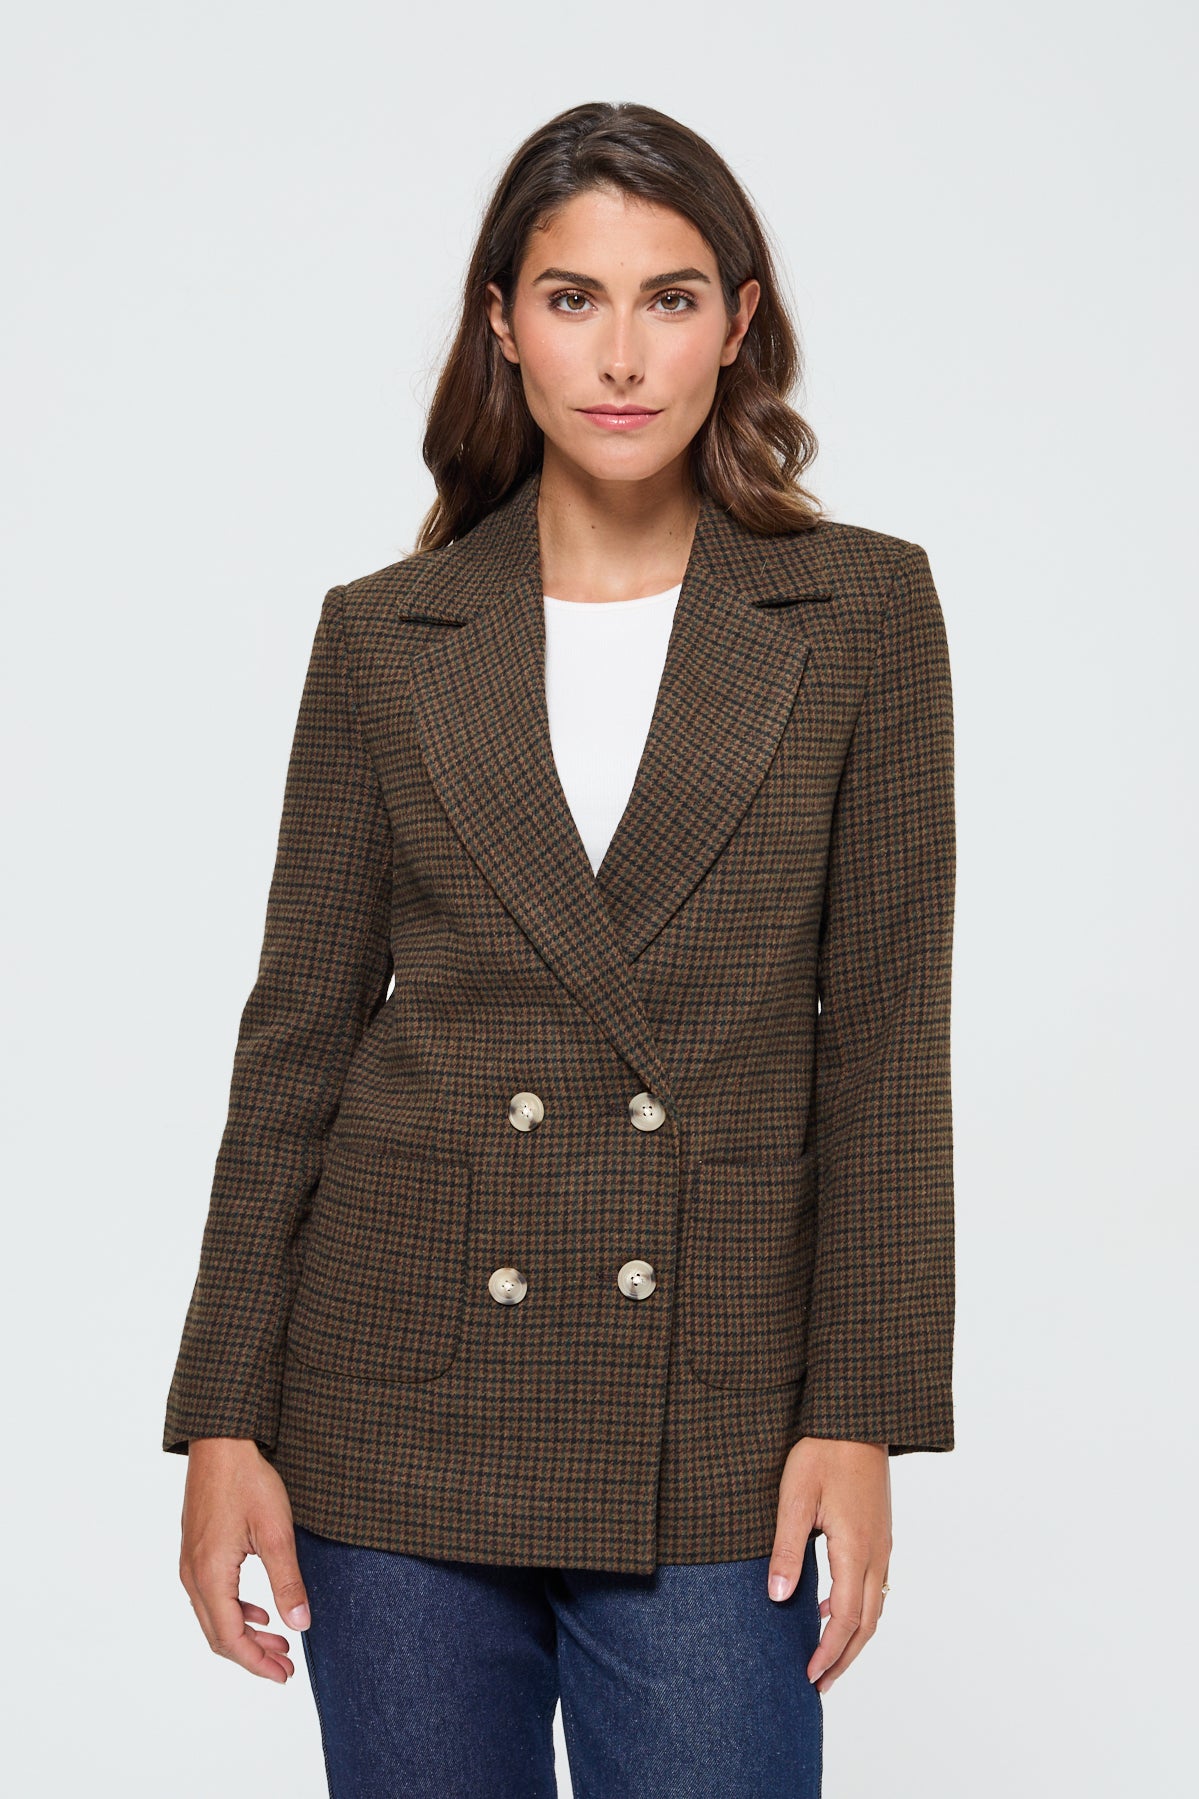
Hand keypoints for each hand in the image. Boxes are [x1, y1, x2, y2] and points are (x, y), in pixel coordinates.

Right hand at [178, 1437, 310, 1682]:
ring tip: (279, 1641)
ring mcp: (190, 1563)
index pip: (230, 1638)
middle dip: (253, 1655)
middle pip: (219, 1634)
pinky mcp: (196, 1551)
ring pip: (214, 1617)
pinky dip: (236, 1612)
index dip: (257, 1663)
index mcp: (211, 1575)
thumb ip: (287, 1582)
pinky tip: (260, 1610)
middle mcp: (193, 1575)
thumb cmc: (248, 1482)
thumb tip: (300, 1625)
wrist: (221, 1442)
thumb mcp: (276, 1533)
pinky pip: (211, 1597)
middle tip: (287, 1666)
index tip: (285, 1675)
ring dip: (246, 1634)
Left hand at [768, 1436, 891, 1693]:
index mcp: (856, 1549)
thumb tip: (778, 1597)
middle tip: (820, 1684)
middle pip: (866, 1622)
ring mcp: (882, 1542)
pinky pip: (873, 1584)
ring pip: (874, 1606)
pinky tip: (828, 1607)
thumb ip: (786, 1550)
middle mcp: (877, 1552)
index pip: (845, 1618)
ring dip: (852, 1636)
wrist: (857, 1416)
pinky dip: (856, 1609)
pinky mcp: (879, 1531)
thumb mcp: (794, 1498)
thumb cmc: (822, 1451)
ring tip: (827, 1657)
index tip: (810, 1676)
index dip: (829, 1652)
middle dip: (844, 1657)